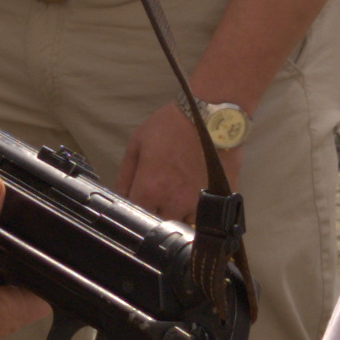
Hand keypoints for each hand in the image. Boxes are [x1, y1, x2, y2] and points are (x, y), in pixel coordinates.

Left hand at [118, 98, 213, 219]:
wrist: (211, 115)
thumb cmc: (171, 125)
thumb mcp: (137, 144)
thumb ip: (125, 176)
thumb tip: (120, 198)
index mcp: (151, 189)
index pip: (136, 218)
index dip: (135, 213)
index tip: (137, 205)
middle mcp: (175, 202)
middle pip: (161, 225)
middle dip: (158, 215)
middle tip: (159, 199)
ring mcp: (199, 203)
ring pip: (185, 225)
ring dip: (180, 216)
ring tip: (179, 197)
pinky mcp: (219, 200)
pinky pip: (208, 216)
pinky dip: (201, 210)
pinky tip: (198, 194)